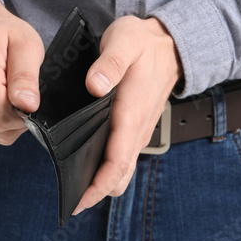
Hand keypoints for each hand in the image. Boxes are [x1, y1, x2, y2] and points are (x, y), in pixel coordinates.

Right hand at [0, 0, 44, 144]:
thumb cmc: (3, 34)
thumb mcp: (25, 45)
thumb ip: (26, 77)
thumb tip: (28, 106)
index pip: (4, 118)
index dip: (24, 113)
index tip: (29, 94)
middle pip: (0, 129)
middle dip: (18, 117)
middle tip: (21, 90)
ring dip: (9, 120)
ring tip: (8, 90)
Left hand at [73, 16, 181, 214]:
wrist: (169, 43)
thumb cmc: (143, 43)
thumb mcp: (125, 41)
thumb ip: (110, 63)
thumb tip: (94, 85)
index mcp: (132, 111)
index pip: (117, 160)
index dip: (98, 184)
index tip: (78, 199)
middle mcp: (138, 127)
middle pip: (121, 173)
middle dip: (98, 190)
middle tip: (71, 198)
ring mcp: (139, 129)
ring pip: (123, 167)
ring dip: (103, 180)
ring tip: (76, 184)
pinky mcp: (137, 126)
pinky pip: (124, 155)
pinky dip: (109, 167)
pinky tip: (89, 162)